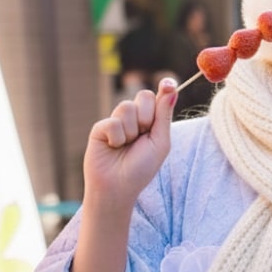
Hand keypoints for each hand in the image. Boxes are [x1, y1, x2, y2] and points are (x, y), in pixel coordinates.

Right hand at [83, 78, 176, 208]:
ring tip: (126, 146)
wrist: (118, 187)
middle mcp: (134, 119)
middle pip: (143, 96)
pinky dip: (116, 138)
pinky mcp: (100, 128)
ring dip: (131, 131)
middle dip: (147, 116)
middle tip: (142, 135)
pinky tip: (112, 147)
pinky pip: (112, 122)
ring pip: (127, 107)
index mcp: (151, 121)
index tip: (169, 84)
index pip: (157, 98)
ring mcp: (116, 122)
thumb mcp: (160, 142)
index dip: (165, 89)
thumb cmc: (142, 168)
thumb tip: (172, 89)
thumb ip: (164, 115)